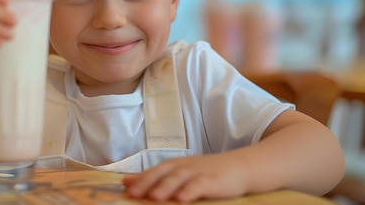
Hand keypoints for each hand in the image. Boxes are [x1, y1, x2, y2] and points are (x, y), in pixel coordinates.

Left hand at [122, 154, 247, 202]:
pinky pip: (200, 185)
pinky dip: (190, 190)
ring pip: (179, 178)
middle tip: (133, 194)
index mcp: (174, 165)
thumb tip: (127, 182)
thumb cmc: (207, 173)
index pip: (153, 171)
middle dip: (147, 183)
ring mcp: (198, 172)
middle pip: (162, 173)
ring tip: (154, 197)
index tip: (124, 191)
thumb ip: (154, 178)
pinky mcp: (213, 180)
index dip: (139, 181)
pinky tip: (182, 199)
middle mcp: (184, 166)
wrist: (240, 167)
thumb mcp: (179, 173)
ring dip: (165, 187)